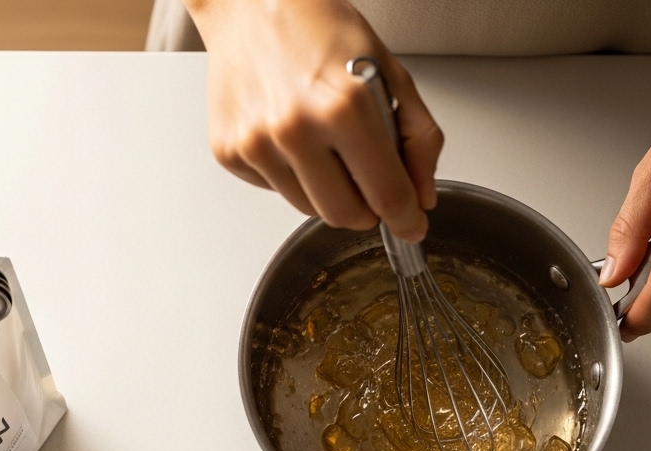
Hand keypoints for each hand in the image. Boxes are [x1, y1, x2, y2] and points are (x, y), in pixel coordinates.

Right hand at [186, 0, 442, 240]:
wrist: (251, 4)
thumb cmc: (318, 27)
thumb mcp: (389, 71)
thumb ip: (417, 138)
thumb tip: (421, 196)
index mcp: (344, 107)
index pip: (386, 195)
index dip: (406, 220)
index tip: (411, 227)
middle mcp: (295, 129)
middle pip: (345, 216)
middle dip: (367, 210)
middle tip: (370, 182)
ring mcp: (256, 144)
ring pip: (309, 208)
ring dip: (329, 191)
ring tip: (326, 142)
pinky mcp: (229, 151)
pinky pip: (275, 190)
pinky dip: (292, 174)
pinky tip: (291, 134)